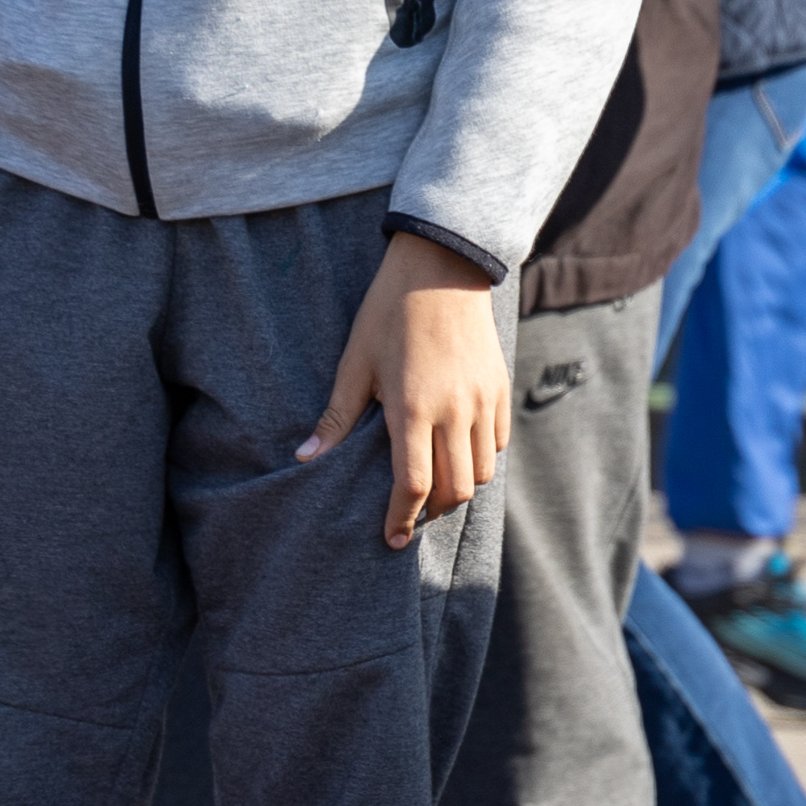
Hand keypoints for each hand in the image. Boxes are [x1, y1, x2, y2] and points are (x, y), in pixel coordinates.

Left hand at [300, 230, 507, 548]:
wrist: (442, 268)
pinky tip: (459, 451)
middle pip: (454, 490)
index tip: (393, 538)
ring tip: (438, 485)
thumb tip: (306, 458)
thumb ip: (337, 417)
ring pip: (482, 473)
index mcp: (411, 408)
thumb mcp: (355, 362)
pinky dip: (480, 459)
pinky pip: (496, 444)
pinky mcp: (499, 391)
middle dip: (433, 512)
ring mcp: (481, 403)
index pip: (413, 485)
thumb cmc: (389, 312)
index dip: (402, 519)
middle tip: (412, 514)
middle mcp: (453, 412)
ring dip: (460, 488)